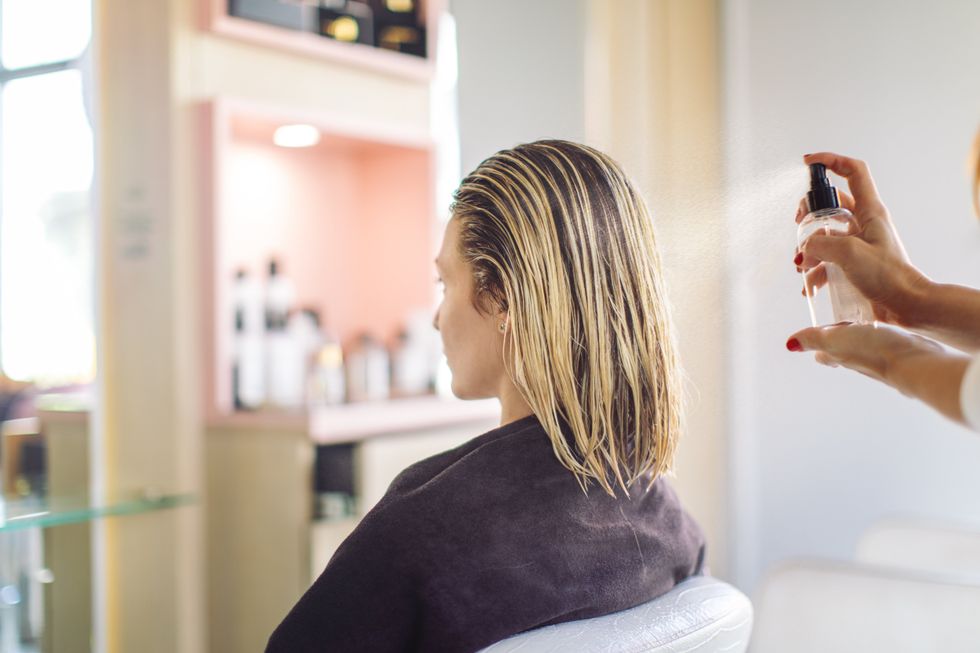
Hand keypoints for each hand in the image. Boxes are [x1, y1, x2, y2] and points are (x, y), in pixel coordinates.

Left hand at [786, 322, 941, 385]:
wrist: (916, 363)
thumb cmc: (875, 350)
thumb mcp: (836, 338)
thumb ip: (814, 339)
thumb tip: (790, 344)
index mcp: (841, 356)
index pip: (823, 354)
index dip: (817, 346)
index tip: (814, 338)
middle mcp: (860, 363)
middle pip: (844, 354)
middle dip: (839, 344)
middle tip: (838, 332)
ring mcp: (883, 363)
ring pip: (867, 351)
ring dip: (863, 341)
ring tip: (864, 330)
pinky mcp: (903, 359)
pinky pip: (889, 350)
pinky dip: (884, 342)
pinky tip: (892, 337)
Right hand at [794, 153, 931, 325]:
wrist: (906, 305)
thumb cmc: (888, 276)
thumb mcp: (849, 253)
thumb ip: (821, 243)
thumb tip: (804, 247)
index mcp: (870, 211)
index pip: (853, 172)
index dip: (831, 161)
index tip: (808, 163)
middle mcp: (864, 224)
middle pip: (831, 205)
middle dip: (809, 214)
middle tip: (799, 225)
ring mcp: (858, 244)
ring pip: (825, 235)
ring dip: (809, 249)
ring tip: (803, 265)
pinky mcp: (853, 265)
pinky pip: (827, 260)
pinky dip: (815, 272)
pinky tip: (810, 287)